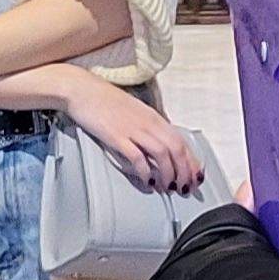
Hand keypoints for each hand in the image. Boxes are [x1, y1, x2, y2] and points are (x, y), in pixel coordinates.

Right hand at [65, 82, 203, 192]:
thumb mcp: (136, 112)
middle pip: (176, 149)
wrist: (83, 90)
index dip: (191, 161)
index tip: (195, 177)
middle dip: (184, 172)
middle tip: (184, 188)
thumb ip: (149, 128)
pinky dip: (145, 172)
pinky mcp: (117, 137)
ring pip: (162, 154)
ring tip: (168, 188)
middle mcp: (148, 123)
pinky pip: (137, 157)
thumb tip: (160, 148)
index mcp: (154, 117)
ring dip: (168, 174)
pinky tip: (147, 181)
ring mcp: (134, 129)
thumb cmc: (106, 101)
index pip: (181, 141)